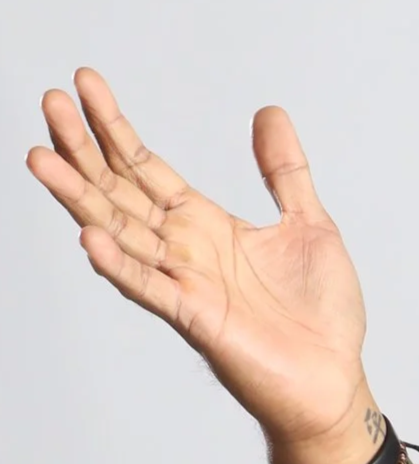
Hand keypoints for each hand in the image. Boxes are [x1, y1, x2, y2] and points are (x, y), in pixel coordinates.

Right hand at [26, 68, 381, 463]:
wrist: (334, 381)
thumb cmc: (320, 314)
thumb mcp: (310, 224)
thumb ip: (284, 171)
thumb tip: (268, 113)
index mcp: (207, 225)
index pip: (146, 166)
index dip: (116, 127)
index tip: (85, 83)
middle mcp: (186, 250)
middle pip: (120, 190)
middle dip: (84, 148)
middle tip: (48, 101)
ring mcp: (186, 284)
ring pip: (120, 233)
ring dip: (80, 198)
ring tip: (40, 158)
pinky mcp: (198, 320)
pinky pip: (151, 289)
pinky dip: (121, 266)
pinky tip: (89, 238)